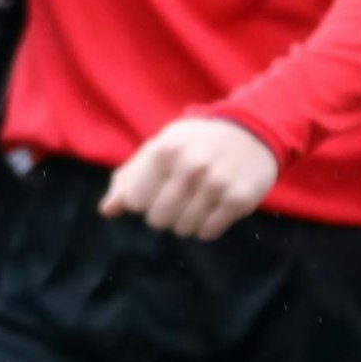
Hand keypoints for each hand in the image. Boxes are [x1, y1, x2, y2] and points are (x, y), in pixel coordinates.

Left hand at [99, 118, 280, 240]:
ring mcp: (216, 183)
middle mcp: (191, 166)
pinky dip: (208, 226)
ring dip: (188, 221)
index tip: (161, 186)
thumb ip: (130, 177)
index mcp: (165, 151)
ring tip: (200, 199)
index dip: (145, 199)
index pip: (135, 201)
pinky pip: (208, 232)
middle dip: (167, 213)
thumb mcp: (161, 147)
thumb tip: (108, 210)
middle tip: (182, 196)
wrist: (252, 129)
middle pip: (158, 219)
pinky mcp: (238, 199)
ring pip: (184, 229)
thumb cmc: (197, 141)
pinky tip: (216, 206)